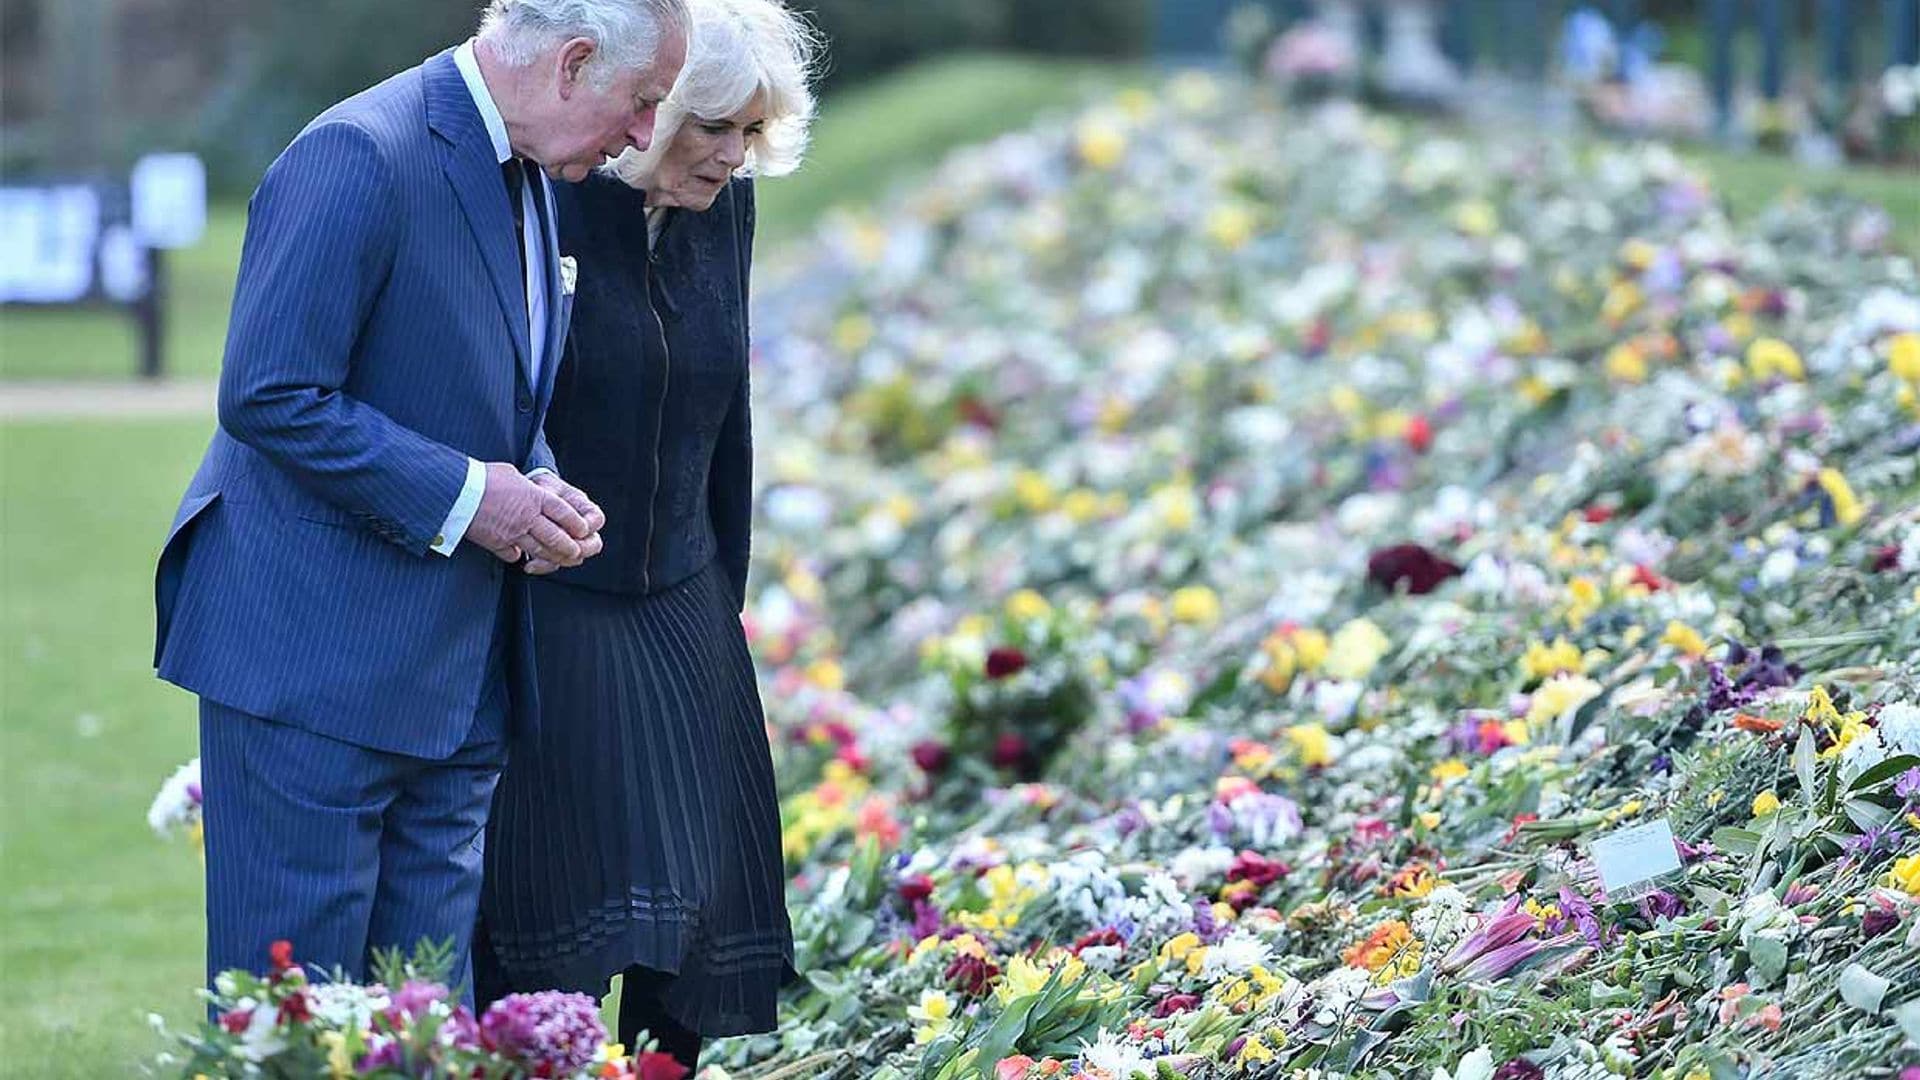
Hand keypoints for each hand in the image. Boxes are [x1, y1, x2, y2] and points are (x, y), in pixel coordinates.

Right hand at [468, 463, 594, 567]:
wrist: (457, 490)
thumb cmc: (483, 476)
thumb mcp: (512, 475)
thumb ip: (527, 488)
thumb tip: (531, 492)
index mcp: (534, 497)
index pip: (564, 513)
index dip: (576, 523)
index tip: (583, 530)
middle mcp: (527, 516)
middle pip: (556, 536)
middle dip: (569, 547)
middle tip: (577, 552)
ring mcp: (513, 532)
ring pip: (539, 550)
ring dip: (552, 557)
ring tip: (560, 561)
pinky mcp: (497, 542)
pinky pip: (513, 555)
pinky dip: (518, 558)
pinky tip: (520, 558)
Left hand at [520, 473, 604, 574]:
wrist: (528, 495)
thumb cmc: (541, 488)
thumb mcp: (546, 487)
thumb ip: (551, 494)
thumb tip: (549, 498)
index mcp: (584, 508)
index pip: (596, 520)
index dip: (587, 527)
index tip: (576, 530)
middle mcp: (581, 527)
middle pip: (594, 544)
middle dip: (581, 550)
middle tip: (566, 552)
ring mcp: (569, 541)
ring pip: (575, 558)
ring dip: (560, 560)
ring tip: (542, 559)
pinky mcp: (555, 551)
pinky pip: (555, 563)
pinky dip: (543, 566)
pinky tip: (528, 565)